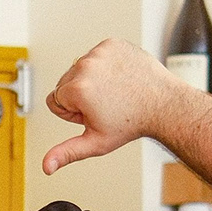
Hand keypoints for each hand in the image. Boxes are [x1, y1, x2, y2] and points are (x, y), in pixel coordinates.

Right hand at [41, 39, 182, 173]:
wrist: (164, 104)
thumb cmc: (132, 123)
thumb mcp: (96, 142)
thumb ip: (67, 153)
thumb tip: (47, 166)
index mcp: (78, 89)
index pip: (54, 100)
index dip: (72, 113)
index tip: (93, 114)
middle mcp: (86, 66)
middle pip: (65, 83)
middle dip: (79, 96)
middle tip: (105, 104)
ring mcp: (100, 52)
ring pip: (80, 69)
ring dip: (91, 80)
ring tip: (113, 92)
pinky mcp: (112, 44)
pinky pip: (95, 56)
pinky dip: (104, 66)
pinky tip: (118, 78)